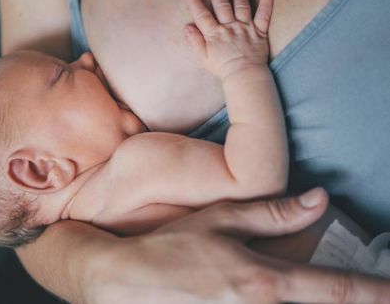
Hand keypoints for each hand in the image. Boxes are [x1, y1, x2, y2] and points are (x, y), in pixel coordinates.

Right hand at [81, 188, 389, 303]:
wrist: (127, 282)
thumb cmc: (172, 247)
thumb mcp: (220, 221)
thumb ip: (272, 214)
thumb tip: (318, 199)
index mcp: (265, 281)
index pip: (336, 290)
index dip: (376, 292)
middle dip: (355, 302)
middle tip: (375, 292)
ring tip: (336, 295)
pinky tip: (278, 298)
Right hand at [184, 0, 272, 79]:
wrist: (243, 75)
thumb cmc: (223, 69)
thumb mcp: (204, 58)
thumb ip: (195, 42)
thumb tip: (187, 27)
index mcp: (215, 34)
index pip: (202, 15)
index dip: (195, 2)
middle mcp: (230, 27)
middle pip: (222, 5)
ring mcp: (245, 27)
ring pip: (241, 5)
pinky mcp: (259, 31)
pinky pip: (264, 14)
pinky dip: (267, 2)